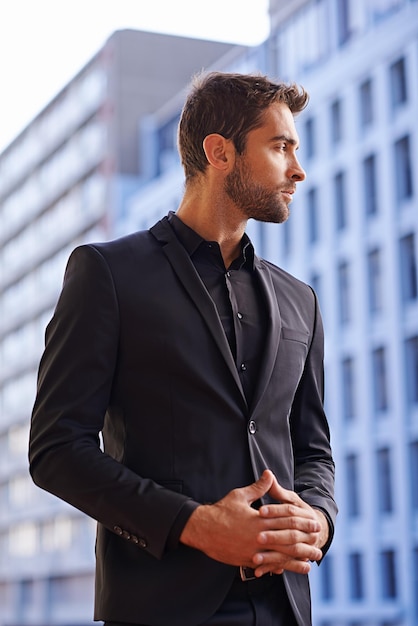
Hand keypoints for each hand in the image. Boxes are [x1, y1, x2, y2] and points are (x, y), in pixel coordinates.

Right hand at [180, 470, 322, 574]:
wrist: (203, 530)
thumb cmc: (221, 511)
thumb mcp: (240, 495)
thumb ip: (258, 488)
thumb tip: (269, 474)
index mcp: (259, 519)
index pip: (286, 520)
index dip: (302, 522)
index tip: (315, 523)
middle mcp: (258, 536)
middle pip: (287, 540)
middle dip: (305, 542)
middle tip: (319, 543)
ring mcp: (253, 550)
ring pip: (280, 556)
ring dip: (297, 559)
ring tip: (310, 562)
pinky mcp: (247, 560)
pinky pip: (267, 565)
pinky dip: (280, 568)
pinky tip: (288, 570)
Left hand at [252, 476, 328, 575]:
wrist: (317, 529)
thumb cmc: (296, 511)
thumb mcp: (289, 499)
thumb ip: (277, 490)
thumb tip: (267, 474)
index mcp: (305, 513)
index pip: (289, 511)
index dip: (275, 510)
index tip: (259, 511)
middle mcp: (308, 531)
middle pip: (291, 534)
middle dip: (274, 536)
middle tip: (257, 537)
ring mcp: (305, 546)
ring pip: (290, 552)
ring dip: (272, 556)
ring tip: (255, 558)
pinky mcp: (298, 559)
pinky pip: (286, 565)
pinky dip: (272, 568)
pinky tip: (259, 571)